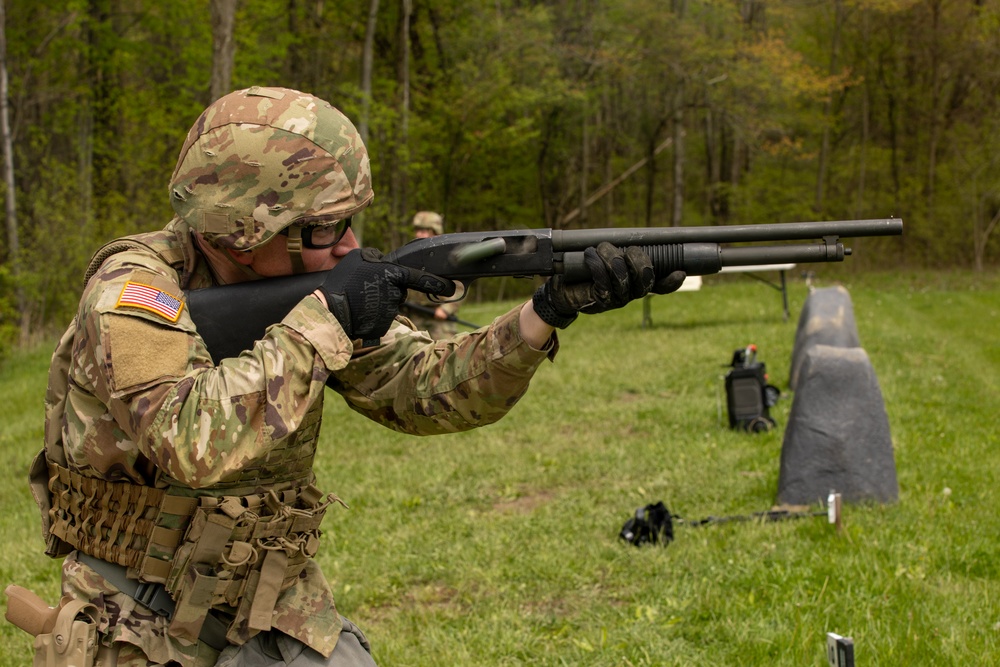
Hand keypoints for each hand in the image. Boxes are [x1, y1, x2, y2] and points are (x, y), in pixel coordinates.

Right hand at [322, 248, 454, 339]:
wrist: (330, 311)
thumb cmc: (342, 281)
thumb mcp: (358, 257)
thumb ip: (377, 256)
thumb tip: (384, 259)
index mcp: (393, 275)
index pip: (422, 279)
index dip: (438, 284)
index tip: (451, 288)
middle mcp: (396, 295)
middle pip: (399, 291)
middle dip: (388, 289)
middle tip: (365, 288)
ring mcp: (390, 313)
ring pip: (390, 305)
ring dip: (378, 302)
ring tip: (359, 300)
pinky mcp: (382, 327)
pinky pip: (382, 319)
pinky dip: (373, 316)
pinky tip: (360, 312)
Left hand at [531, 242, 685, 327]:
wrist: (560, 287)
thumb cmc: (584, 269)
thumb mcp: (604, 257)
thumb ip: (620, 250)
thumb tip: (632, 240)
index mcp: (636, 283)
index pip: (661, 285)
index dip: (671, 282)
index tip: (680, 272)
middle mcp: (629, 294)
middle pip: (646, 279)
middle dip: (637, 258)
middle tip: (625, 249)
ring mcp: (615, 300)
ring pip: (624, 277)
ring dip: (611, 257)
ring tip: (599, 249)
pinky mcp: (599, 301)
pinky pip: (604, 282)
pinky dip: (596, 264)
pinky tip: (590, 255)